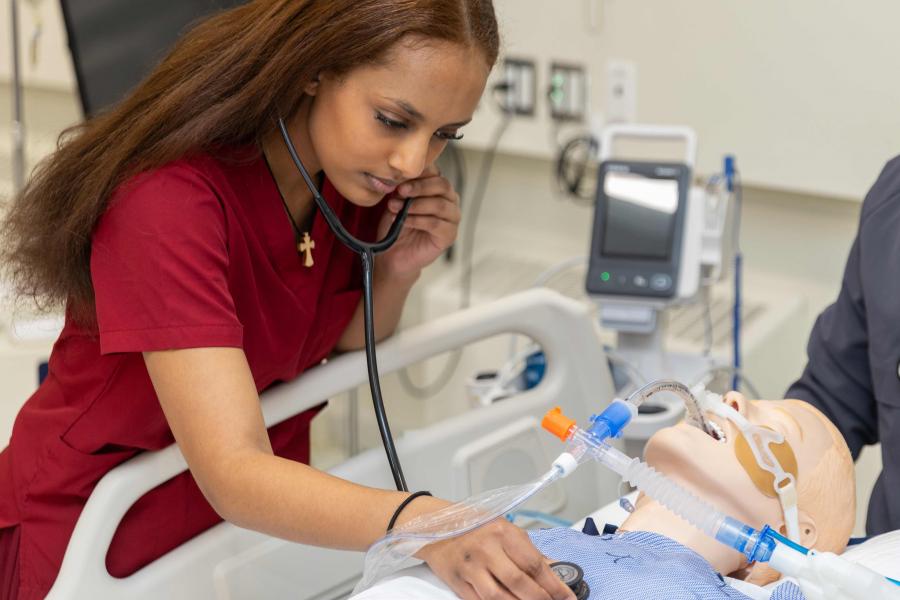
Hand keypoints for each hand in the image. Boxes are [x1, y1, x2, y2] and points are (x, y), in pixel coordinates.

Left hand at [374, 165, 460, 279]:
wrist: (393, 253)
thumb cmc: (396, 224)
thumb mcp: (396, 200)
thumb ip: (402, 187)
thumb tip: (399, 175)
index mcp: (438, 187)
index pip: (436, 172)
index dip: (419, 172)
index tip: (399, 177)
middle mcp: (450, 200)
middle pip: (443, 185)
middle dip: (419, 186)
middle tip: (400, 191)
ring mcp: (452, 218)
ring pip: (441, 205)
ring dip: (416, 205)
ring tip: (397, 208)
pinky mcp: (449, 235)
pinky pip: (436, 224)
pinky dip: (418, 220)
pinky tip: (404, 221)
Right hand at [417, 519, 574, 599]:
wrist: (434, 526)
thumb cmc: (474, 526)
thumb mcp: (504, 529)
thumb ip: (529, 550)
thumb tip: (555, 569)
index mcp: (502, 532)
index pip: (533, 563)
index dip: (554, 585)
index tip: (567, 598)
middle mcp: (486, 548)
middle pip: (519, 583)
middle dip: (541, 599)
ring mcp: (470, 567)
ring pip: (499, 598)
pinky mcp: (458, 582)